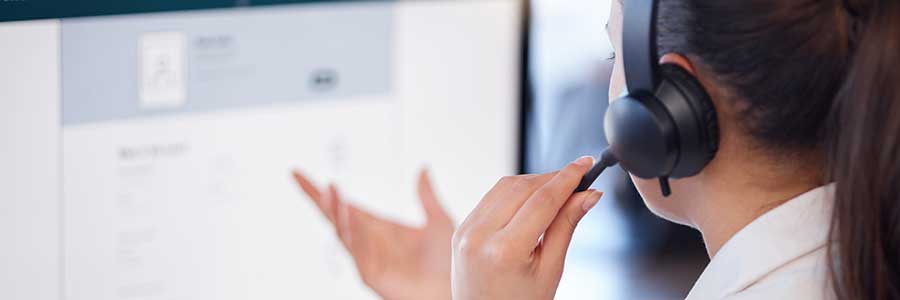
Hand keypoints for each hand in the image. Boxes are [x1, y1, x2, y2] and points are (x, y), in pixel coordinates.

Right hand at [292, 169, 453, 299]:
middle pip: (333, 218)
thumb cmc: (446, 263)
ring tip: (332, 191)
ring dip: (335, 212)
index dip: (320, 191)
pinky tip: (351, 214)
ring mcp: (367, 260)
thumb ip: (427, 196)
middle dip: (318, 199)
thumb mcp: (439, 221)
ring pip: (342, 234)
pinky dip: (353, 233)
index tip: (297, 172)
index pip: (343, 205)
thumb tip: (423, 168)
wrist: (453, 291)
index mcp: (377, 228)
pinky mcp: (372, 276)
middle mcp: (367, 242)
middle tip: (301, 177)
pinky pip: (357, 253)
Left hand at [451, 156, 602, 299]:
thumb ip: (566, 226)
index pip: (542, 201)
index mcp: (504, 251)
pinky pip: (490, 197)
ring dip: (534, 182)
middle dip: (553, 178)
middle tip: (578, 179)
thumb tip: (589, 195)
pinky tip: (532, 200)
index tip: (585, 164)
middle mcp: (479, 236)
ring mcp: (465, 231)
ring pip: (505, 186)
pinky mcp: (460, 228)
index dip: (568, 178)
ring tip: (558, 191)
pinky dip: (514, 192)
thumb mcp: (550, 269)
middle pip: (523, 188)